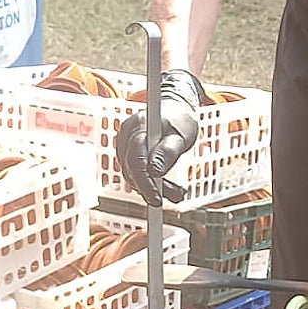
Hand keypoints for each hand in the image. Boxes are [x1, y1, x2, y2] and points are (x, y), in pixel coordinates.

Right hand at [115, 69, 206, 205]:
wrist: (175, 110)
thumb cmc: (179, 120)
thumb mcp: (181, 135)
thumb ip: (168, 151)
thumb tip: (155, 171)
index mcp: (139, 126)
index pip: (136, 158)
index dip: (145, 181)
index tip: (157, 198)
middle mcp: (127, 135)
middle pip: (133, 169)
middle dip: (152, 187)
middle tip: (176, 196)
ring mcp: (125, 144)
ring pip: (133, 174)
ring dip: (153, 187)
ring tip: (177, 192)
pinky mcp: (128, 153)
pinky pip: (135, 172)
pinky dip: (149, 182)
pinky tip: (165, 188)